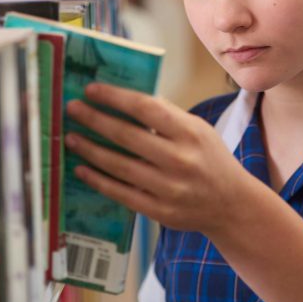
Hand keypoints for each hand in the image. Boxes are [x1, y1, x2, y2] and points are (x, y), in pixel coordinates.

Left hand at [65, 83, 250, 234]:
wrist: (232, 206)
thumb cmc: (210, 159)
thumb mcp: (198, 130)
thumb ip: (166, 115)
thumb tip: (124, 98)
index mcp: (190, 133)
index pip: (146, 109)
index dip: (116, 97)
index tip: (91, 89)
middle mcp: (180, 161)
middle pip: (128, 136)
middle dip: (95, 120)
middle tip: (72, 108)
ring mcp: (169, 189)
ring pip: (120, 166)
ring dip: (90, 150)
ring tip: (70, 137)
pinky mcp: (160, 211)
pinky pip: (121, 193)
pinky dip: (98, 180)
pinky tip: (81, 168)